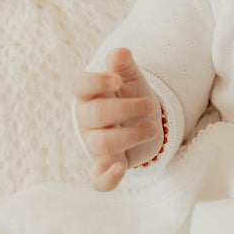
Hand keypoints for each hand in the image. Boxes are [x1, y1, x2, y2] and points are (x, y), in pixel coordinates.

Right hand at [72, 47, 163, 190]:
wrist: (142, 121)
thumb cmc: (131, 96)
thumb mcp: (131, 78)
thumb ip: (124, 64)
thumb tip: (119, 53)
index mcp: (89, 94)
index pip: (80, 85)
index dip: (96, 82)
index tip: (117, 80)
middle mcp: (87, 120)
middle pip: (95, 115)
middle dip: (127, 109)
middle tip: (151, 107)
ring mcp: (95, 144)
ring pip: (102, 144)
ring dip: (131, 136)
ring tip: (153, 128)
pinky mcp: (106, 165)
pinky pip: (98, 180)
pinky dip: (107, 178)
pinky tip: (120, 169)